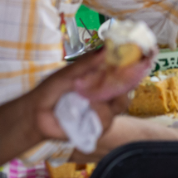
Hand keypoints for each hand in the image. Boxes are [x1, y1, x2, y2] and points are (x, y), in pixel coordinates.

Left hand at [30, 50, 152, 141]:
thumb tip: (106, 48)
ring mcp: (102, 113)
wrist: (34, 114)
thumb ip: (88, 64)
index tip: (143, 57)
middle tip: (114, 78)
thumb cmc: (51, 91)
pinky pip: (107, 120)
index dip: (134, 67)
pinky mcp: (97, 129)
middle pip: (126, 90)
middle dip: (124, 84)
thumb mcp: (69, 73)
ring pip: (119, 105)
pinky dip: (96, 113)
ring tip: (85, 97)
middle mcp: (105, 97)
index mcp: (100, 81)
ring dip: (103, 99)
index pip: (123, 74)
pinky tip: (83, 112)